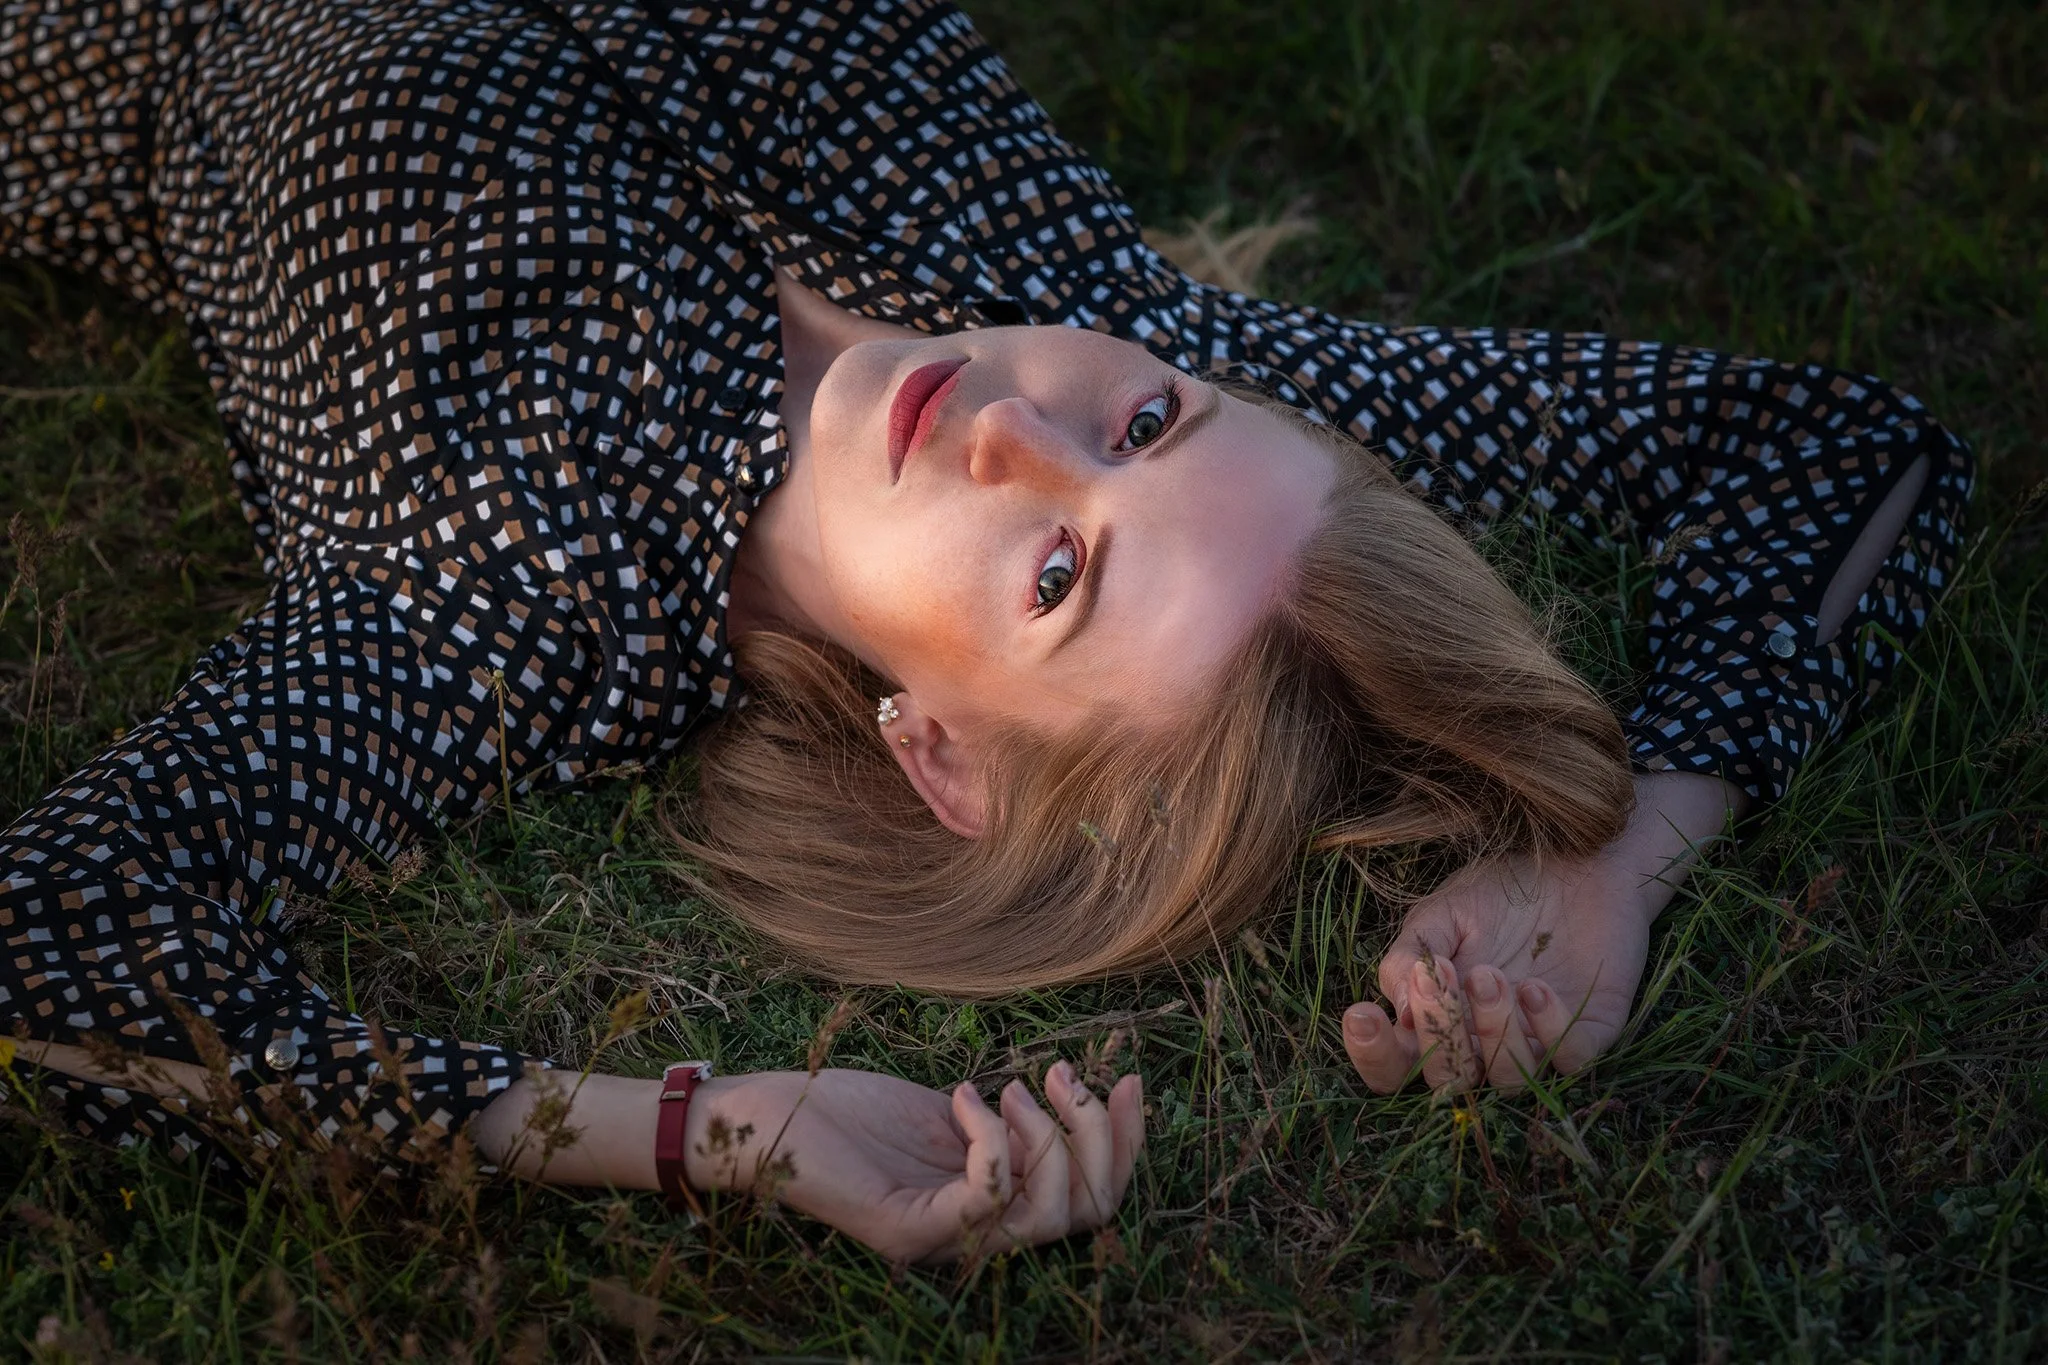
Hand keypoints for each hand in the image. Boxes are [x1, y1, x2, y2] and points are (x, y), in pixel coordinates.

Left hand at [689, 1061, 1143, 1262]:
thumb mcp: (946, 1112)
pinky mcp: (906, 1229)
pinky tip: (960, 1095)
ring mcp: (942, 1238)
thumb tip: (1073, 1098)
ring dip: (1047, 1134)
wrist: (763, 1119)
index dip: (1125, 1143)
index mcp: (992, 1209)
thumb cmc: (847, 1113)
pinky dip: (990, 1136)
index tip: (1127, 1078)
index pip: (1092, 1201)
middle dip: (1100, 1134)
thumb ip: (1005, 1123)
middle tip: (1063, 1077)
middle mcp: (974, 1236)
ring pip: (1049, 1213)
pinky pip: (986, 1197)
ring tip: (1008, 1086)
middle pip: (1088, 1211)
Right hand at [1341, 772, 1745, 1092]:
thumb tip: (1397, 1009)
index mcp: (1438, 1020)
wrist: (1576, 861)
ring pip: (1506, 1080)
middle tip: (1439, 979)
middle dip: (1438, 1037)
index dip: (1373, 1054)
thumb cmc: (1500, 891)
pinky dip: (1548, 1029)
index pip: (1394, 1066)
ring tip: (1491, 974)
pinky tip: (1536, 987)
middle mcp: (1482, 1043)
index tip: (1362, 1014)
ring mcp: (1536, 1043)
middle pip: (1448, 1084)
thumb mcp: (1441, 914)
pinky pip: (1568, 1060)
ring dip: (1492, 1031)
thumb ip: (1412, 957)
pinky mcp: (1588, 1032)